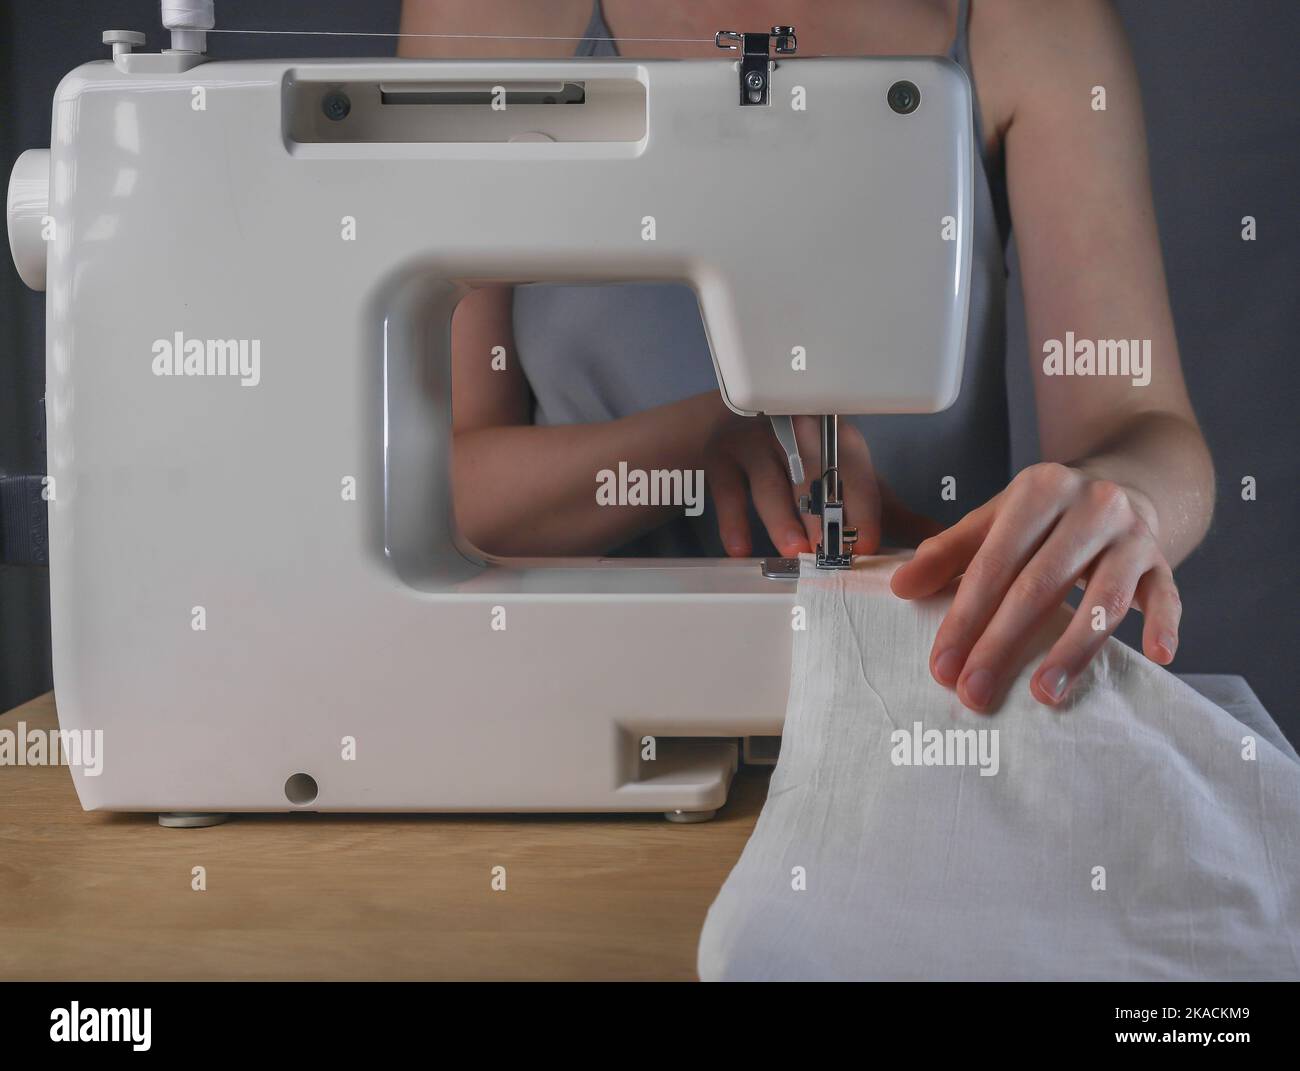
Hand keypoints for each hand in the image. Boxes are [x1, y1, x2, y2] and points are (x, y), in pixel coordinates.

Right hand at [703, 415, 881, 557]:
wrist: (734, 425)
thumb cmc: (800, 458)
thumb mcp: (846, 477)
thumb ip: (887, 508)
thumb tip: (935, 534)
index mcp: (831, 433)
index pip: (852, 466)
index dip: (862, 504)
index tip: (867, 542)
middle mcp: (793, 431)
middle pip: (811, 473)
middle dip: (822, 515)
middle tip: (830, 552)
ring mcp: (754, 442)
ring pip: (769, 481)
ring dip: (782, 518)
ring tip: (794, 550)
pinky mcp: (721, 457)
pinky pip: (728, 490)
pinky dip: (733, 521)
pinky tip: (739, 548)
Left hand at [890, 462, 1181, 711]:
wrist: (1123, 483)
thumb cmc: (1045, 515)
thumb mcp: (997, 519)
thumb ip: (948, 551)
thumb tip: (900, 587)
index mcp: (1039, 490)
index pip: (993, 562)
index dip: (964, 616)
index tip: (941, 665)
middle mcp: (1090, 506)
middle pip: (1040, 584)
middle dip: (1002, 644)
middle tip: (974, 692)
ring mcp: (1132, 534)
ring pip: (1102, 597)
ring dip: (1072, 651)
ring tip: (1043, 694)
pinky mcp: (1162, 560)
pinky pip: (1167, 594)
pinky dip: (1166, 624)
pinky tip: (1159, 657)